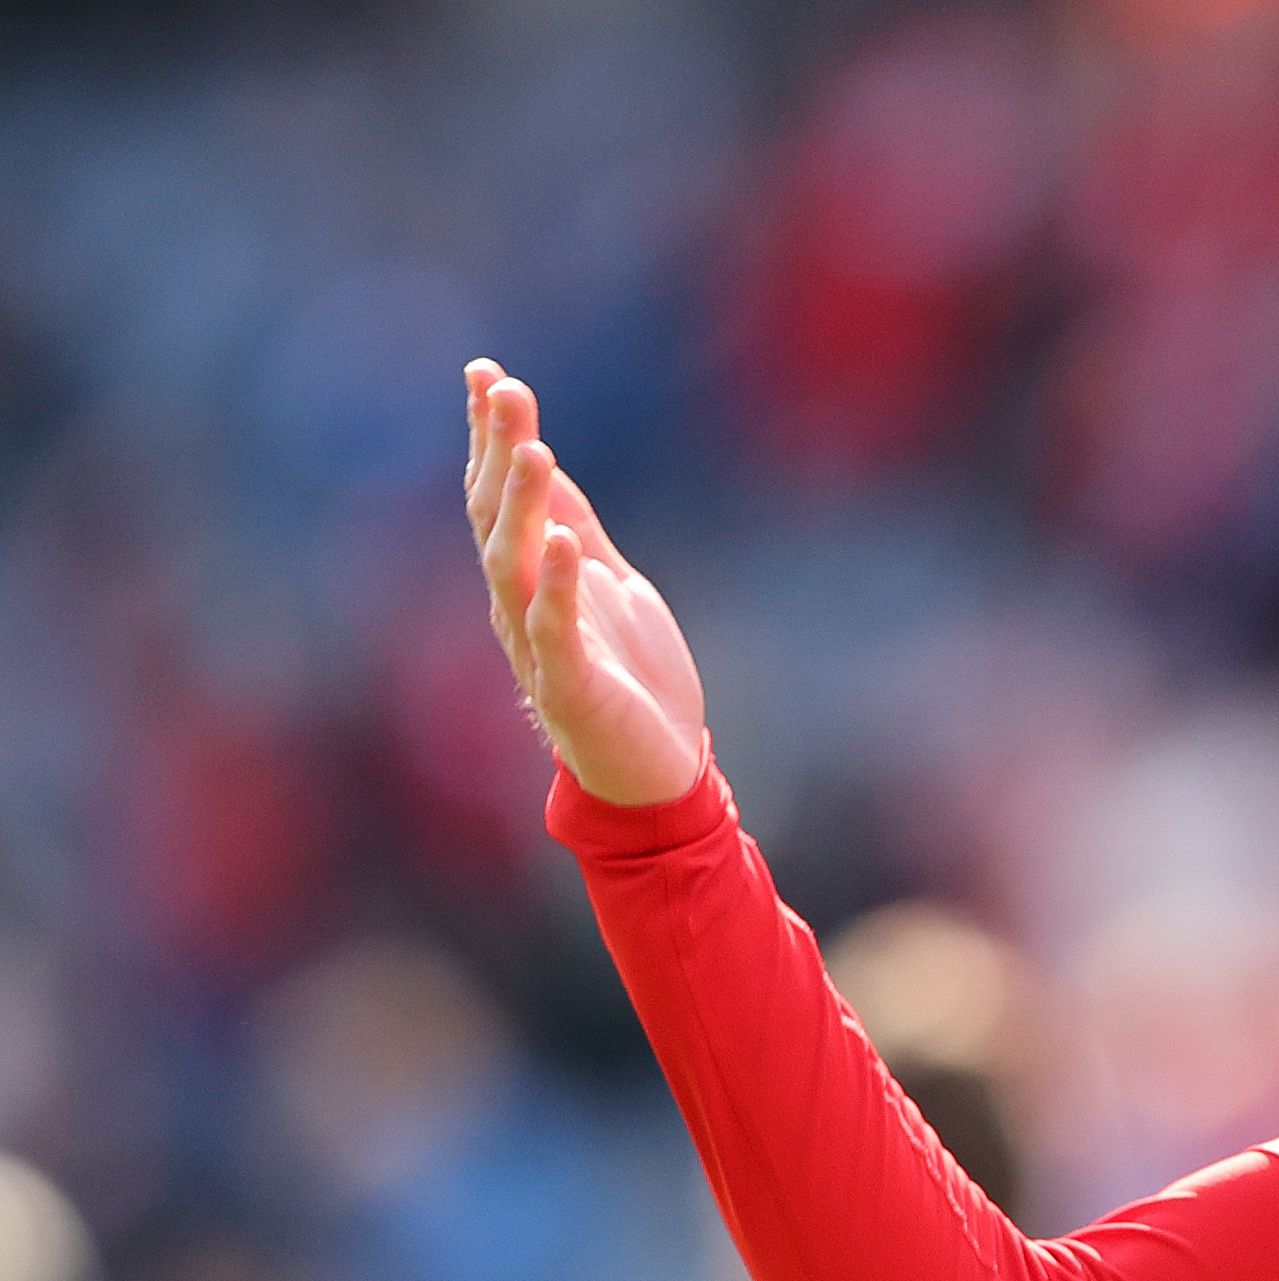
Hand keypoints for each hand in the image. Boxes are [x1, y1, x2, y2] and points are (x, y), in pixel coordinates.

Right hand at [462, 360, 710, 807]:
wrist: (656, 773)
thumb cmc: (632, 680)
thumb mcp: (611, 586)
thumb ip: (578, 529)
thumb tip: (546, 461)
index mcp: (529, 579)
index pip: (497, 496)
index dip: (488, 437)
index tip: (486, 372)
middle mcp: (518, 606)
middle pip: (496, 518)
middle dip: (498, 452)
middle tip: (503, 388)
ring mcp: (539, 646)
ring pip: (514, 565)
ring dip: (523, 506)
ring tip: (534, 447)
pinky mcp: (571, 686)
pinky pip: (555, 630)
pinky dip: (558, 586)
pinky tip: (566, 543)